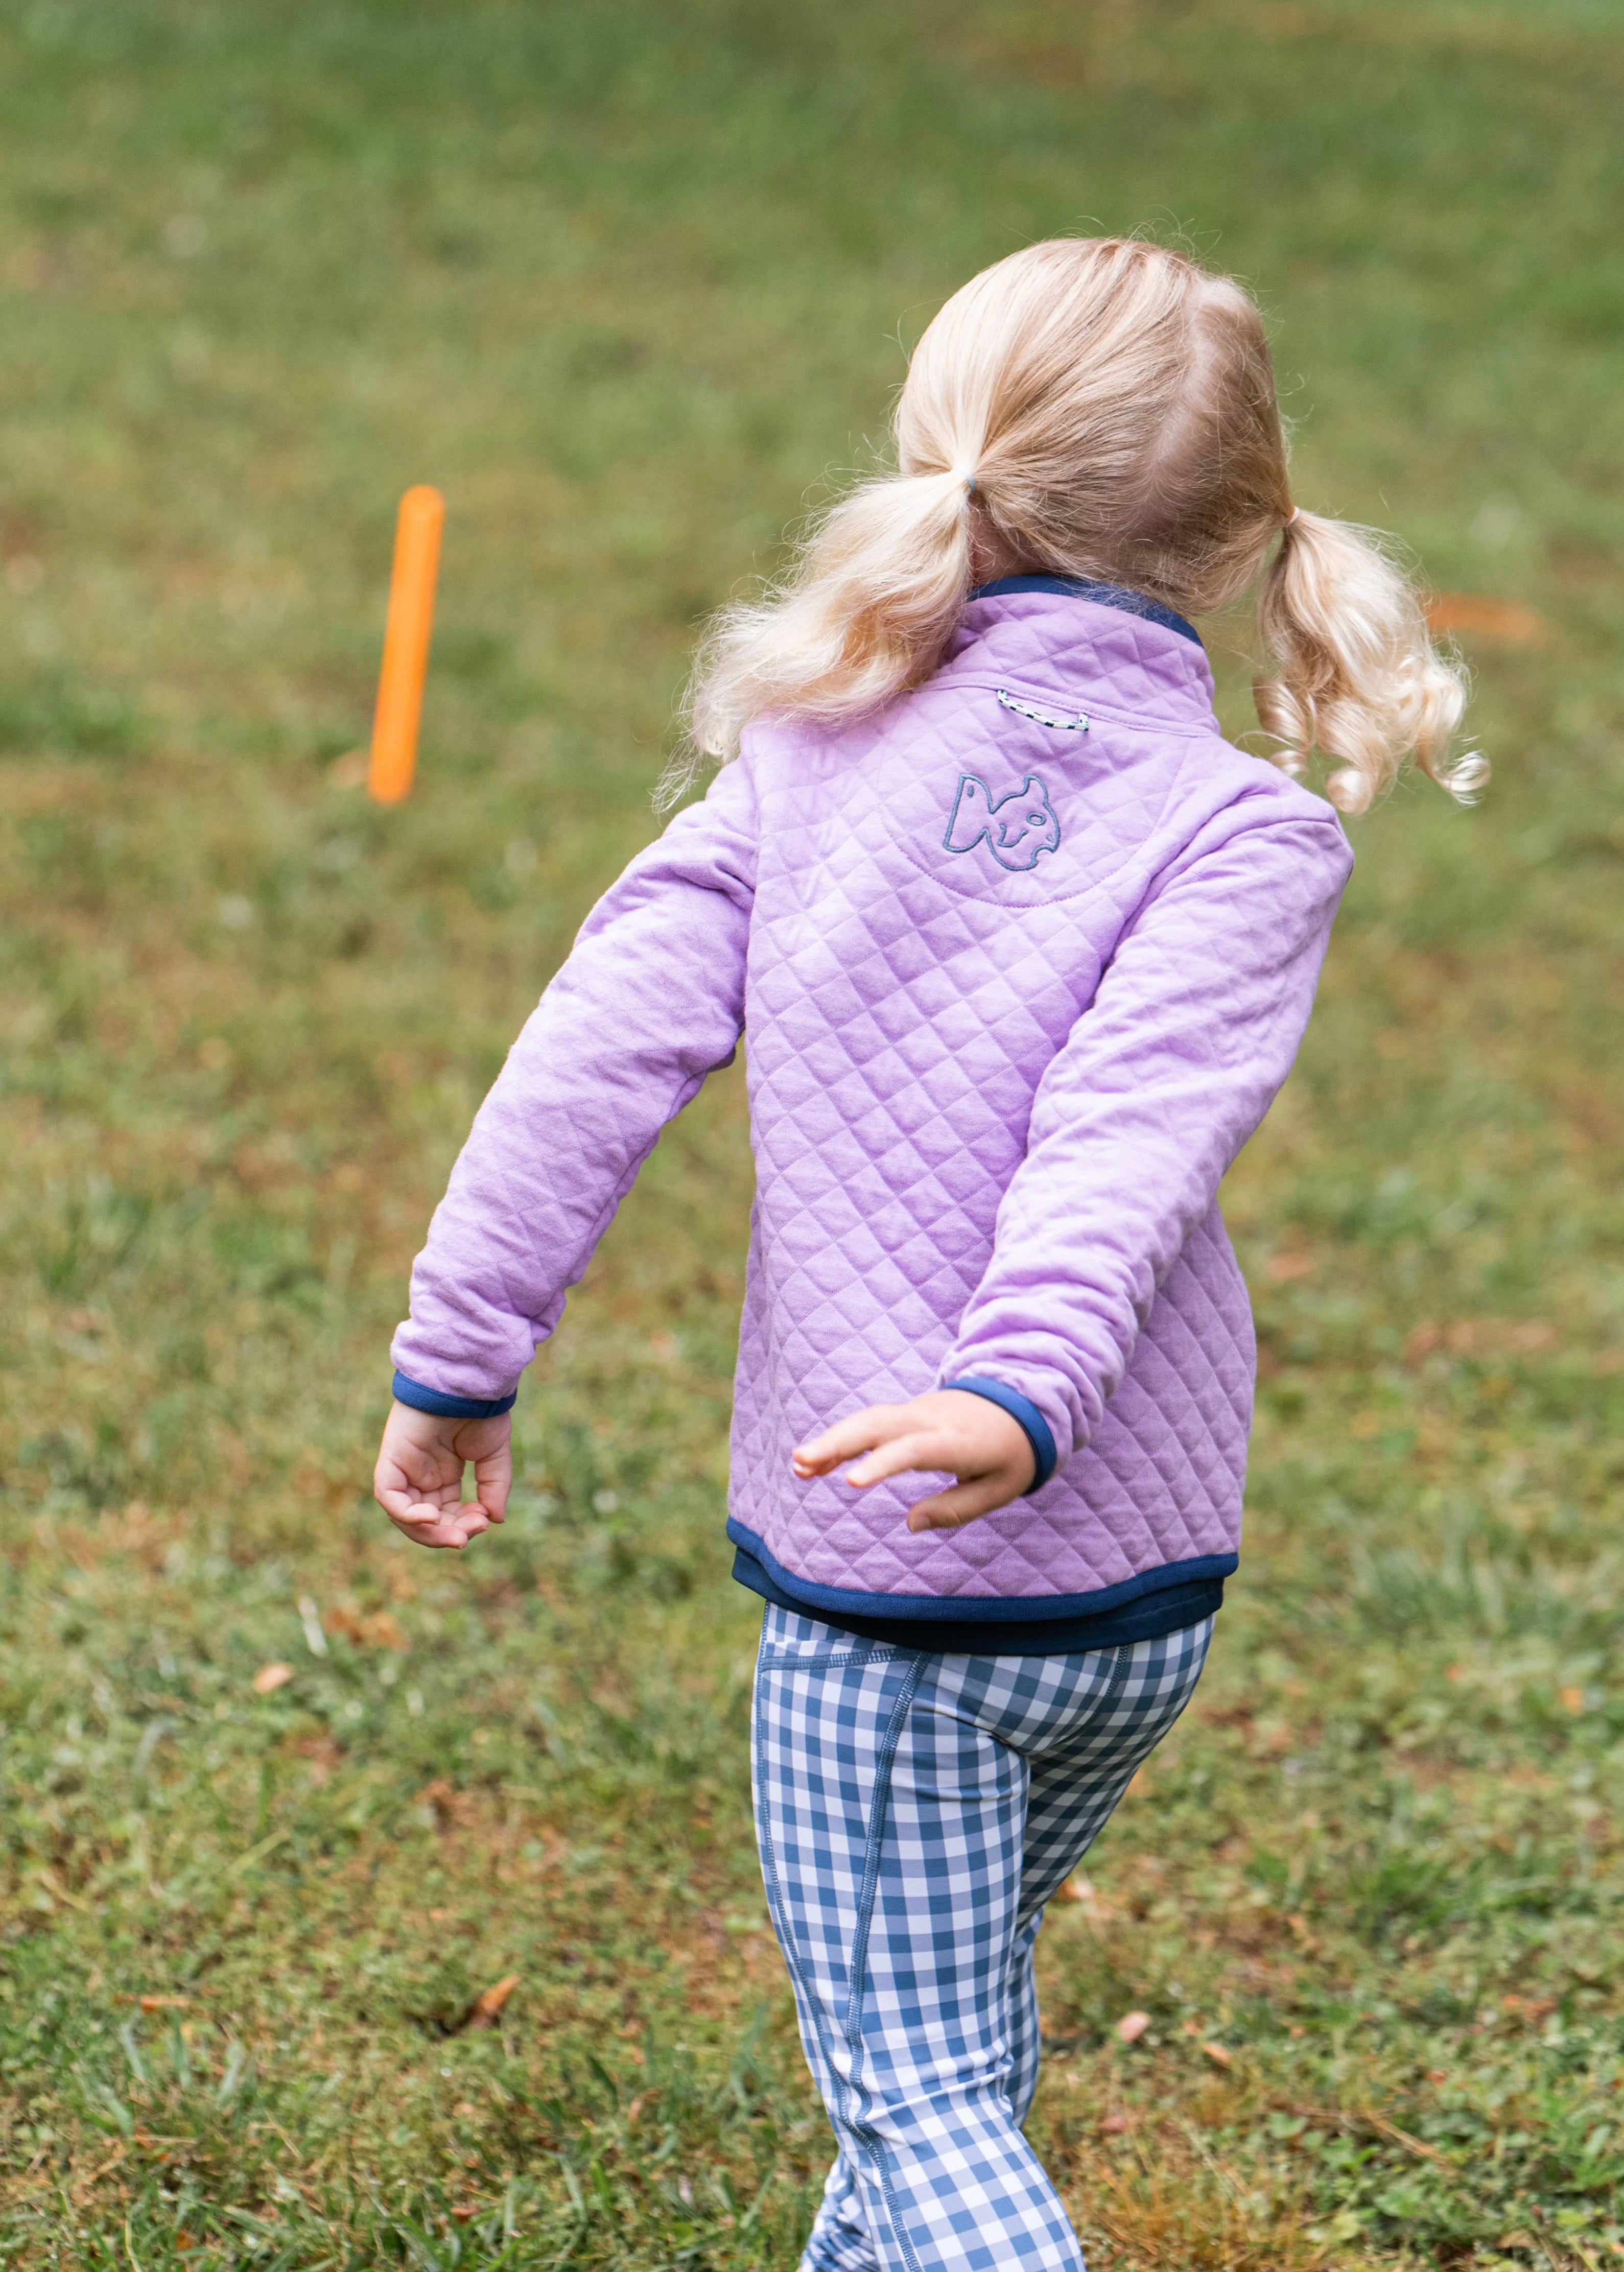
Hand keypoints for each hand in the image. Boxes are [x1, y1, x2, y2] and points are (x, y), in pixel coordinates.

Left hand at [373, 1400, 511, 1550]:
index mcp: (442, 1476)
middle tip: (471, 1533)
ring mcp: (404, 1468)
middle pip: (426, 1521)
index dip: (464, 1525)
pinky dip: (406, 1514)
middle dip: (448, 1533)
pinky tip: (431, 1516)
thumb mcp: (494, 1456)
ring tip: (456, 1534)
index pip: (447, 1514)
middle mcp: (420, 1476)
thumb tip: (495, 1520)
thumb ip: (494, 1487)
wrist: (467, 1380)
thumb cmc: (480, 1410)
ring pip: (404, 1516)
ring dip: (429, 1532)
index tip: (486, 1522)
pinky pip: (389, 1497)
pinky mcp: (391, 1459)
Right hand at [792, 1389, 1035, 1533]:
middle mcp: (930, 1420)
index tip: (851, 1483)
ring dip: (832, 1440)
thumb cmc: (1010, 1455)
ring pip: (867, 1420)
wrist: (1020, 1404)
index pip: (914, 1449)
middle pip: (878, 1424)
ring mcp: (916, 1411)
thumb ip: (954, 1509)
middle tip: (800, 1463)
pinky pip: (870, 1422)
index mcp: (957, 1441)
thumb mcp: (998, 1489)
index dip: (882, 1464)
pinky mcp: (906, 1413)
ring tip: (798, 1466)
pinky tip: (816, 1462)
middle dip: (837, 1442)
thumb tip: (911, 1523)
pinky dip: (842, 1439)